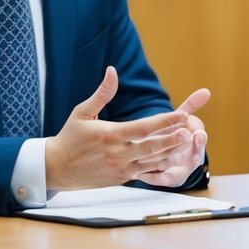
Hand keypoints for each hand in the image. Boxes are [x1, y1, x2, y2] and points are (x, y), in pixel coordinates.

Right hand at [45, 67, 209, 188]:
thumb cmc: (69, 137)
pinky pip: (146, 173)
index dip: (164, 121)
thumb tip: (112, 70)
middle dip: (172, 139)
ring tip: (189, 144)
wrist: (56, 168)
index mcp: (111, 135)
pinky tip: (176, 161)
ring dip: (171, 153)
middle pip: (151, 146)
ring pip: (152, 162)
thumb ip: (102, 93)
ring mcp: (121, 168)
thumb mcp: (82, 112)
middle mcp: (118, 153)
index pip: (143, 127)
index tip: (182, 114)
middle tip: (191, 132)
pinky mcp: (122, 178)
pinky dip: (161, 167)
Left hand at [136, 87, 209, 187]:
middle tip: (187, 152)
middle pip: (195, 158)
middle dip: (189, 155)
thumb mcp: (181, 118)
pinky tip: (142, 175)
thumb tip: (206, 91)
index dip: (200, 139)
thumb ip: (191, 105)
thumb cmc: (174, 132)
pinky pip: (162, 182)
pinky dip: (154, 178)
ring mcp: (182, 170)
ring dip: (170, 169)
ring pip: (178, 172)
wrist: (166, 152)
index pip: (201, 140)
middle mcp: (192, 158)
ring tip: (160, 165)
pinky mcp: (168, 180)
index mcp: (196, 142)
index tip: (198, 134)